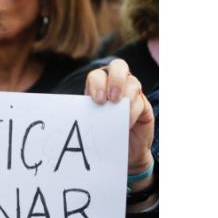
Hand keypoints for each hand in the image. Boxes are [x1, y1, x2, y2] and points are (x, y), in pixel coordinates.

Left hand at [84, 58, 154, 186]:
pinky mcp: (144, 104)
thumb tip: (73, 115)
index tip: (98, 101)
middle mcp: (116, 85)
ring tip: (119, 116)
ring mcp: (132, 93)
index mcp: (99, 87)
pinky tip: (126, 123)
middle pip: (119, 66)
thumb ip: (88, 113)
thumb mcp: (92, 121)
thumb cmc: (102, 134)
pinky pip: (140, 101)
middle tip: (113, 99)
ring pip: (133, 83)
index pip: (97, 75)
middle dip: (116, 79)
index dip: (98, 83)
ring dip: (126, 98)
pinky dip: (132, 112)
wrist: (122, 151)